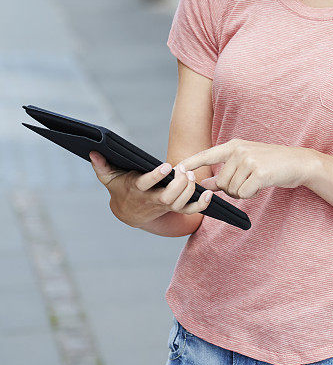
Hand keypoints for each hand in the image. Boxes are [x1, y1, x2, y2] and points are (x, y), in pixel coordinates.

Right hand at [88, 151, 212, 225]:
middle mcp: (152, 199)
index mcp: (137, 190)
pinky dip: (201, 205)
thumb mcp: (108, 178)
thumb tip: (93, 152)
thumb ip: (101, 166)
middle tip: (184, 170)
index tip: (166, 166)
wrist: (128, 212)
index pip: (146, 185)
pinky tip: (208, 193)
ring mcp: (164, 205)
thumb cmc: (120, 189)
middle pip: (168, 197)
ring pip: (180, 203)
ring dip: (189, 189)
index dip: (156, 176)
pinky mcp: (173, 209)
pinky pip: (190, 211)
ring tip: (191, 174)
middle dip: (179, 184)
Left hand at [177, 138, 311, 200]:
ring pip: (232, 190)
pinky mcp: (259, 173)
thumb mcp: (245, 162)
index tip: (175, 169)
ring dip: (242, 192)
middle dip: (232, 189)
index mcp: (233, 146)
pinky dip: (251, 194)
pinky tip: (261, 185)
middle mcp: (239, 151)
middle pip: (221, 182)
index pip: (206, 154)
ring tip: (256, 181)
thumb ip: (224, 172)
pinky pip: (244, 193)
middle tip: (248, 181)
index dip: (190, 163)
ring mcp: (249, 160)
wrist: (297, 162)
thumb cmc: (270, 164)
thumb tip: (204, 183)